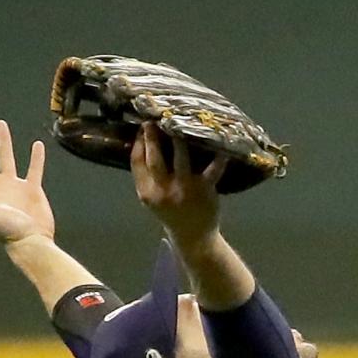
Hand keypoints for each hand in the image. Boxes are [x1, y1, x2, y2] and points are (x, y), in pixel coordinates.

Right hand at [130, 125, 224, 241]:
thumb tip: (143, 144)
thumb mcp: (152, 197)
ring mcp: (184, 189)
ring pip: (180, 157)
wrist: (194, 237)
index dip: (138, 142)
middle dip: (153, 136)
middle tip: (155, 120)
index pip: (137, 162)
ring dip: (179, 139)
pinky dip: (218, 156)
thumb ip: (147, 176)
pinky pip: (212, 169)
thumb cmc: (171, 212)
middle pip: (155, 157)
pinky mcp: (204, 190)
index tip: (142, 127)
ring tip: (180, 123)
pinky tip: (220, 143)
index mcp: (146, 192)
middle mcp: (163, 190)